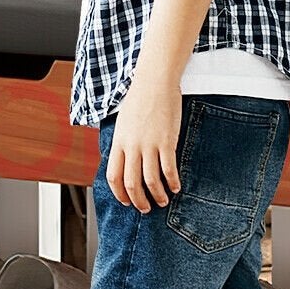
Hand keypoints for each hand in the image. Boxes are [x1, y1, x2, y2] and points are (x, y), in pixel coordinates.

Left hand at [107, 73, 181, 211]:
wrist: (154, 81)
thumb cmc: (140, 98)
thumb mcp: (123, 122)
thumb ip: (123, 142)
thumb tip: (124, 158)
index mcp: (119, 142)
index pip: (113, 176)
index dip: (119, 193)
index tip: (126, 201)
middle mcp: (132, 146)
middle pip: (131, 183)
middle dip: (138, 200)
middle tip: (146, 208)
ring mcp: (149, 144)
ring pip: (150, 180)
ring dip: (157, 195)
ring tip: (163, 200)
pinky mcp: (166, 141)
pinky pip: (169, 169)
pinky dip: (172, 182)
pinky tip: (176, 187)